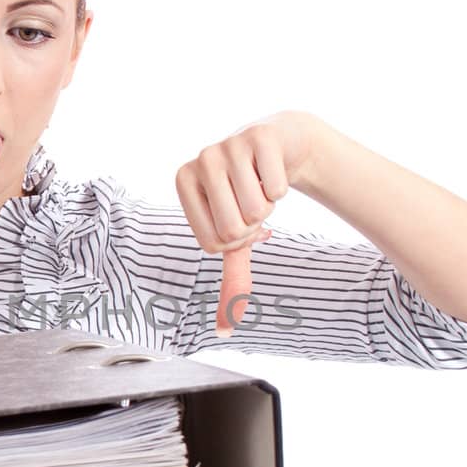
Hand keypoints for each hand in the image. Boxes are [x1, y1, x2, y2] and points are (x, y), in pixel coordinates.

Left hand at [175, 113, 317, 337]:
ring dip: (269, 205)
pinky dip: (283, 187)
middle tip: (251, 201)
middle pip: (232, 228)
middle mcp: (200, 159)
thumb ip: (231, 279)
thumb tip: (225, 330)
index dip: (236, 240)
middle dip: (253, 225)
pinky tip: (273, 170)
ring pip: (258, 210)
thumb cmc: (250, 193)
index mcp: (184, 181)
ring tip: (260, 184)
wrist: (283, 145)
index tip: (237, 217)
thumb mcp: (237, 235)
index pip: (214, 242)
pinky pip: (277, 189)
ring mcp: (229, 144)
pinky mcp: (260, 136)